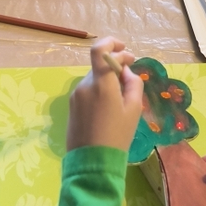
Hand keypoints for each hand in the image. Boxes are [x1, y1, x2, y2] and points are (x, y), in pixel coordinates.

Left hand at [66, 37, 142, 151]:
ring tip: (121, 99)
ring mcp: (76, 96)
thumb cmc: (117, 135)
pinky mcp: (72, 107)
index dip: (113, 43)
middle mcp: (84, 85)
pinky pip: (88, 91)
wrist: (92, 162)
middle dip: (115, 67)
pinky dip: (99, 91)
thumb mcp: (133, 109)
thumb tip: (126, 71)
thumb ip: (133, 83)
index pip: (100, 49)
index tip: (127, 53)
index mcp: (101, 83)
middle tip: (130, 78)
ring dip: (107, 81)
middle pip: (100, 66)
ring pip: (94, 79)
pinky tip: (108, 108)